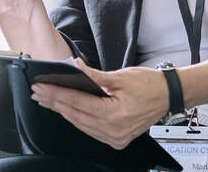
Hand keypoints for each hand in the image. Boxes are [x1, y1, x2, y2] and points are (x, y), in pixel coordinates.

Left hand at [28, 60, 170, 149]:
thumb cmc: (150, 85)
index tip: (42, 87)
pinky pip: (90, 130)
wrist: (169, 96)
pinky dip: (77, 120)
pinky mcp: (117, 140)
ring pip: (81, 125)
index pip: (77, 102)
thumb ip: (94, 75)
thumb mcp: (120, 76)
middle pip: (76, 115)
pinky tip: (66, 111)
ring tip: (47, 101)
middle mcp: (114, 130)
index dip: (56, 94)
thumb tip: (76, 67)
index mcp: (114, 114)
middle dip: (54, 103)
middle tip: (38, 93)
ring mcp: (115, 138)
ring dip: (63, 112)